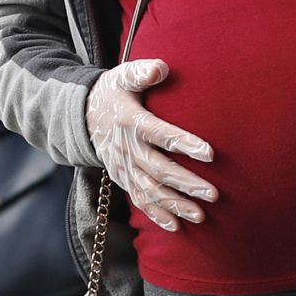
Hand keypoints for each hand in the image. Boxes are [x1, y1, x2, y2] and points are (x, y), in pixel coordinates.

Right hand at [87, 59, 216, 231]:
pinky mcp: (122, 178)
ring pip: (150, 190)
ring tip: (200, 215)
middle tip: (213, 193)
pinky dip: (156, 214)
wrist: (82, 115)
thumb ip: (142, 72)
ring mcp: (123, 167)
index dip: (184, 143)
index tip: (210, 153)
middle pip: (158, 169)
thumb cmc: (113, 92)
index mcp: (131, 122)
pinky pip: (139, 200)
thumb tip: (161, 68)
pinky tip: (176, 226)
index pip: (160, 134)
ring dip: (174, 204)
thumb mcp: (122, 76)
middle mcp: (127, 149)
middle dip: (186, 183)